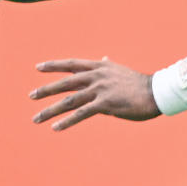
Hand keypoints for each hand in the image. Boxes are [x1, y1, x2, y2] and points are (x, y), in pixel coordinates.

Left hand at [29, 57, 160, 130]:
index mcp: (99, 67)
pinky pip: (81, 114)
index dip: (54, 65)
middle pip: (65, 83)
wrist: (155, 92)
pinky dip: (67, 121)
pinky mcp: (105, 104)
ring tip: (36, 118)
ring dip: (51, 110)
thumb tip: (103, 58)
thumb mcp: (120, 70)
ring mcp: (100, 90)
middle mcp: (97, 76)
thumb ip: (108, 65)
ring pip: (69, 100)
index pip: (71, 65)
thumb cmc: (138, 83)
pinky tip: (55, 127)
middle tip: (31, 96)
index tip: (38, 67)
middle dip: (46, 89)